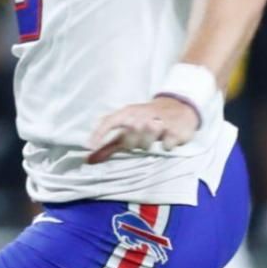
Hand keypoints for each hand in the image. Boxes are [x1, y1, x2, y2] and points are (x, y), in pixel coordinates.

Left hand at [85, 97, 200, 164]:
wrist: (178, 107)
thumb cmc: (146, 120)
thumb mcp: (127, 129)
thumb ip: (108, 147)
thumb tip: (88, 160)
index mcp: (128, 112)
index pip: (110, 121)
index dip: (99, 133)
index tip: (90, 146)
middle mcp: (143, 114)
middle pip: (129, 137)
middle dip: (133, 143)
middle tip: (140, 139)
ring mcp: (161, 121)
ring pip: (146, 142)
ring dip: (148, 144)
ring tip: (154, 137)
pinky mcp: (176, 130)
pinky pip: (166, 146)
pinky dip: (166, 146)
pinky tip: (169, 138)